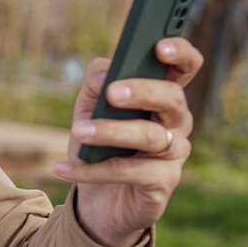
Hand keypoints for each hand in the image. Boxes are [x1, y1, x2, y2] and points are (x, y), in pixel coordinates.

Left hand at [52, 38, 203, 246]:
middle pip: (172, 98)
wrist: (97, 200)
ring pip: (151, 136)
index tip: (160, 46)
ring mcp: (174, 153)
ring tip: (78, 131)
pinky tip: (62, 167)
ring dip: (111, 132)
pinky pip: (130, 172)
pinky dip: (92, 170)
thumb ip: (96, 82)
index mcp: (163, 94)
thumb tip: (106, 74)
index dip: (180, 53)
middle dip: (143, 91)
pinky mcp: (163, 183)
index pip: (185, 66)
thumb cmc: (99, 145)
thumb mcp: (89, 108)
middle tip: (112, 93)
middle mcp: (177, 121)